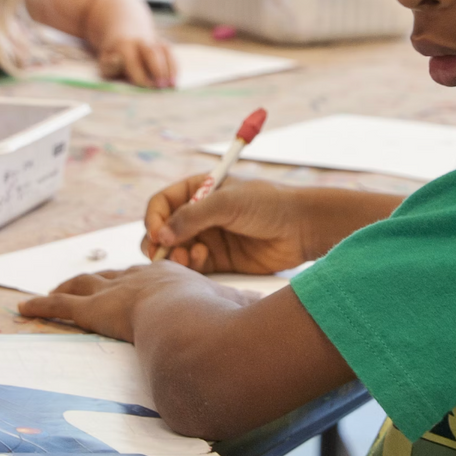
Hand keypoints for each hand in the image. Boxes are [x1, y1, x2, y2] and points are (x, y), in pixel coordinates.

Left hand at [18, 263, 237, 340]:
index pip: (148, 276)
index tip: (131, 282)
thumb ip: (243, 314)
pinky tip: (24, 308)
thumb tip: (265, 321)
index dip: (136, 279)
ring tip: (48, 294)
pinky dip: (41, 307)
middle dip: (97, 279)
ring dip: (64, 289)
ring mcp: (115, 292)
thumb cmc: (219, 322)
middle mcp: (140, 279)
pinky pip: (61, 307)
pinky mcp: (94, 311)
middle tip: (83, 282)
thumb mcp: (235, 313)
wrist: (193, 323)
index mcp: (172, 279)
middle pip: (111, 275)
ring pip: (81, 286)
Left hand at [97, 35, 176, 88]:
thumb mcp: (105, 61)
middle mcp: (141, 42)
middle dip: (157, 69)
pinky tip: (175, 81)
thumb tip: (117, 60)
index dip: (140, 75)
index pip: (133, 61)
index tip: (146, 87)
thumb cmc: (115, 56)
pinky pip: (171, 54)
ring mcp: (154, 41)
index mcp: (124, 46)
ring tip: (172, 85)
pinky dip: (175, 67)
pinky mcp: (163, 44)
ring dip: (170, 69)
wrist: (125, 32)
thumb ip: (109, 65)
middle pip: (152, 53)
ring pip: (165, 52)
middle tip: (161, 86)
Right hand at [143, 175, 311, 273]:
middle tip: (163, 252)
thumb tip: (160, 235)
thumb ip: (191, 217)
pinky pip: (193, 266)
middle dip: (158, 242)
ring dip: (174, 255)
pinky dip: (189, 265)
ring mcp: (208, 237)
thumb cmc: (268, 205)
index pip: (162, 203)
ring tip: (187, 256)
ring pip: (175, 250)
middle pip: (162, 230)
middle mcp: (199, 214)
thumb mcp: (227, 203)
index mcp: (199, 190)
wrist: (302, 228)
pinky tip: (200, 259)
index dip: (153, 218)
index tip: (156, 233)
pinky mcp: (219, 260)